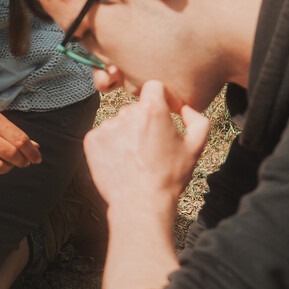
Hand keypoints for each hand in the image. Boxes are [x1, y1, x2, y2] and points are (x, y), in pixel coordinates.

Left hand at [83, 80, 209, 222]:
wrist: (140, 202)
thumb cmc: (170, 175)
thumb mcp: (195, 146)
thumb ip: (197, 119)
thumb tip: (184, 108)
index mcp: (152, 110)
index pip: (153, 86)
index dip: (162, 97)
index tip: (166, 112)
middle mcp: (125, 113)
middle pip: (136, 107)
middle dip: (144, 121)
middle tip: (152, 145)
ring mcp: (106, 127)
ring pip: (119, 122)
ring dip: (127, 133)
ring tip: (136, 156)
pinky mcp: (91, 140)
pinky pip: (103, 134)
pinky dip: (111, 144)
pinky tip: (122, 160)